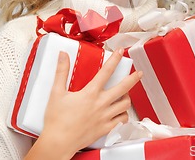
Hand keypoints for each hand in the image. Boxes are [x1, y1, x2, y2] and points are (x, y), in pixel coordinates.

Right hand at [25, 48, 141, 159]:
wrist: (58, 143)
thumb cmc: (57, 121)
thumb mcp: (56, 92)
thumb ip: (61, 72)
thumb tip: (63, 56)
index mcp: (90, 94)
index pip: (106, 72)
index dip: (115, 59)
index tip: (120, 52)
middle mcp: (101, 104)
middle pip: (123, 88)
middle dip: (133, 78)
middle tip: (138, 73)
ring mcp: (105, 117)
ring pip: (125, 105)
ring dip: (128, 97)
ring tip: (127, 93)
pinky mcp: (105, 129)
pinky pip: (121, 121)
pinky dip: (123, 115)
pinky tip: (121, 112)